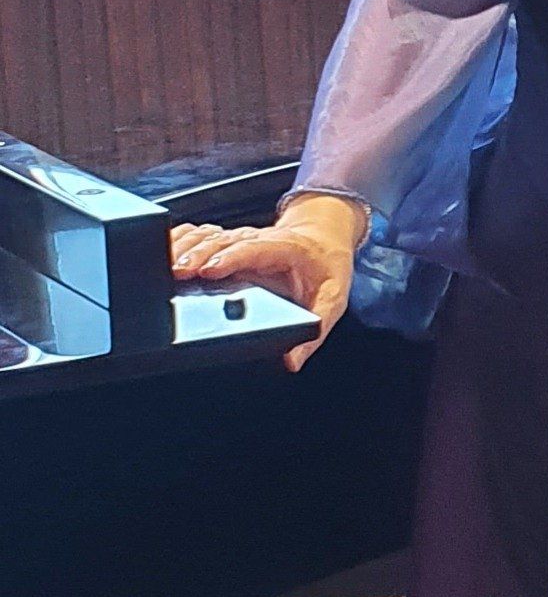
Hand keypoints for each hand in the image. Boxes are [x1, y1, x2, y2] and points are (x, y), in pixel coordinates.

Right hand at [168, 192, 364, 372]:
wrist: (324, 239)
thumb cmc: (326, 268)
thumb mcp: (333, 299)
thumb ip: (316, 330)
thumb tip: (292, 360)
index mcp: (285, 249)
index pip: (254, 249)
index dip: (230, 258)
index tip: (209, 271)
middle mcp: (258, 240)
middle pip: (222, 241)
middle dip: (198, 255)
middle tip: (177, 273)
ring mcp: (241, 239)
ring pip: (207, 236)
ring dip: (185, 248)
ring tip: (165, 266)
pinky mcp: (228, 242)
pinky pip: (200, 236)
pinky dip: (181, 241)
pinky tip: (164, 252)